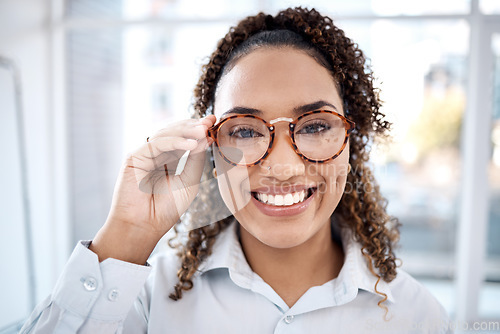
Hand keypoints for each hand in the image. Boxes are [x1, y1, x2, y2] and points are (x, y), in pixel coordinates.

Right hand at [89, 115, 215, 263]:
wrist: (143, 226)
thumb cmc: (165, 209)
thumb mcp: (188, 182)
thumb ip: (195, 161)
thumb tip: (205, 138)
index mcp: (168, 160)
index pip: (184, 139)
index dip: (198, 131)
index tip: (214, 123)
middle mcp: (156, 154)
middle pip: (175, 133)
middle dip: (193, 126)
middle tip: (210, 121)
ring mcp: (144, 154)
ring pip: (166, 134)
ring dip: (186, 131)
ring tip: (204, 130)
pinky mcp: (135, 156)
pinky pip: (157, 144)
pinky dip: (175, 142)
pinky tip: (191, 144)